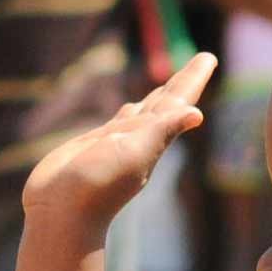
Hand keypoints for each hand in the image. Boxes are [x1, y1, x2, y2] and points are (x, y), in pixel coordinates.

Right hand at [21, 51, 214, 233]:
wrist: (62, 213)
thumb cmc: (98, 184)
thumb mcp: (134, 153)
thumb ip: (161, 131)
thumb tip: (196, 114)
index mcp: (153, 137)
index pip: (178, 101)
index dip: (193, 78)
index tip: (208, 57)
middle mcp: (139, 137)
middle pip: (167, 102)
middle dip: (183, 81)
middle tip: (202, 60)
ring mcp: (117, 142)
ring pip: (143, 111)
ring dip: (159, 96)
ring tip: (170, 83)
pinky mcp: (94, 146)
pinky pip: (118, 122)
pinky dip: (129, 111)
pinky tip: (130, 109)